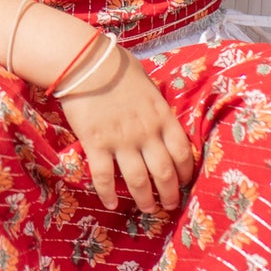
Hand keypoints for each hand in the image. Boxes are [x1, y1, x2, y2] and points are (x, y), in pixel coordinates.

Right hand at [58, 45, 194, 212]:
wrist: (85, 62)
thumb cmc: (116, 65)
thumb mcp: (146, 81)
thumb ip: (155, 102)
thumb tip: (158, 110)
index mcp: (162, 116)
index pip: (183, 152)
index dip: (186, 172)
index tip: (184, 181)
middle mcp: (146, 133)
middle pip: (164, 173)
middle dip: (170, 194)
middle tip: (169, 205)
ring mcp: (122, 141)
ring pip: (139, 181)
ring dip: (145, 199)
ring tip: (147, 209)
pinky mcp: (96, 144)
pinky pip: (104, 177)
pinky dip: (108, 193)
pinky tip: (110, 203)